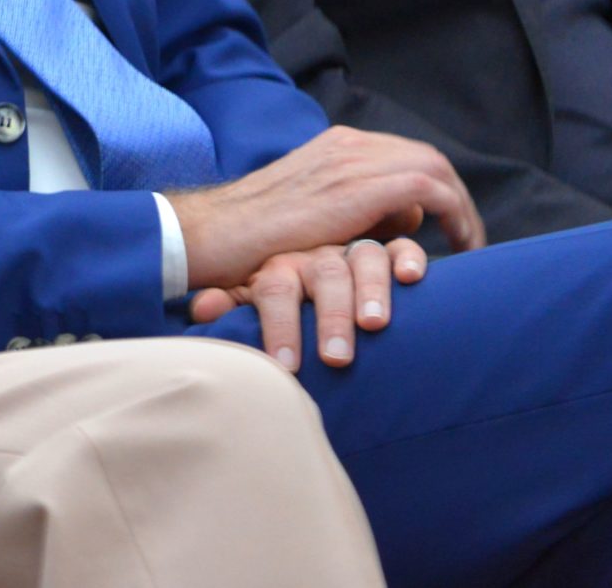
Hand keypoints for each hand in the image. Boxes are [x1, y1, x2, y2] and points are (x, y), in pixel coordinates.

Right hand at [168, 126, 482, 289]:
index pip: (405, 156)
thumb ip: (350, 209)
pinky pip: (430, 190)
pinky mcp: (360, 187)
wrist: (217, 232)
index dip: (436, 190)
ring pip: (435, 169)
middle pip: (428, 158)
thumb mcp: (309, 214)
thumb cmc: (253, 236)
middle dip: (457, 197)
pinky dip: (455, 214)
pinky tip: (459, 245)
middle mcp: (348, 144)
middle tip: (467, 239)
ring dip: (462, 208)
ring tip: (468, 246)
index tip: (448, 227)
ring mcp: (354, 161)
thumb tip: (395, 220)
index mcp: (335, 146)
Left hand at [188, 237, 426, 370]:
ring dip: (372, 289)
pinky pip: (402, 245)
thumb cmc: (278, 298)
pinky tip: (411, 277)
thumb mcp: (246, 297)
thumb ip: (228, 302)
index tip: (286, 367)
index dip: (278, 328)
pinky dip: (408, 257)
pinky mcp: (388, 252)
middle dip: (330, 317)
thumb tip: (200, 308)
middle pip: (325, 276)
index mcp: (279, 269)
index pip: (275, 292)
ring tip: (375, 323)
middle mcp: (317, 257)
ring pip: (365, 259)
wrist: (296, 257)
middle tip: (337, 356)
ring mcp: (353, 251)